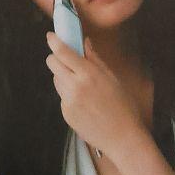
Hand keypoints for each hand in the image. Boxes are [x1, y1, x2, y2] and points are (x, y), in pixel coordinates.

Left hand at [45, 32, 146, 161]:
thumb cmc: (122, 105)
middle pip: (52, 64)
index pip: (63, 52)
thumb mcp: (111, 77)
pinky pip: (62, 97)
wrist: (122, 138)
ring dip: (63, 76)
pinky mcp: (66, 114)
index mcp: (88, 74)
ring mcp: (68, 102)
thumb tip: (84, 41)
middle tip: (66, 59)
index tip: (51, 36)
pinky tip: (85, 102)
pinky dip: (69, 94)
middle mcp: (74, 86)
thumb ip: (94, 58)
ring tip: (81, 84)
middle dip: (56, 58)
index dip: (54, 41)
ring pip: (56, 80)